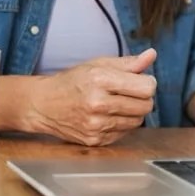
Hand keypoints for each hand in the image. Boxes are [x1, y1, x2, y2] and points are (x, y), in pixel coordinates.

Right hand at [28, 50, 157, 145]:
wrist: (43, 105)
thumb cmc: (73, 82)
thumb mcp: (99, 65)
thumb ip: (129, 63)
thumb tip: (151, 55)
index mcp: (100, 80)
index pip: (147, 88)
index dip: (148, 83)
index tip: (140, 81)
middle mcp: (97, 104)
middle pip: (146, 106)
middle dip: (143, 98)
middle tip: (129, 93)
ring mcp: (95, 125)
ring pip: (138, 121)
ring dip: (133, 112)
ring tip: (116, 103)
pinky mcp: (94, 140)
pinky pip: (124, 133)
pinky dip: (121, 124)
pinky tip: (107, 116)